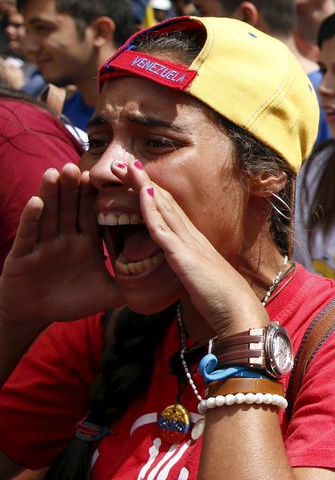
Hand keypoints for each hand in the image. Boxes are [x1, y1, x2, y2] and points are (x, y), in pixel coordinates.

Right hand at [0, 163, 122, 325]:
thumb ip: (132, 285)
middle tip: (84, 166)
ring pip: (50, 213)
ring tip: (59, 171)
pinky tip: (37, 201)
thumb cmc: (69, 301)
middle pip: (72, 207)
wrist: (34, 314)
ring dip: (54, 192)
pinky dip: (33, 217)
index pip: (94, 214)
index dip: (101, 197)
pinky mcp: (23, 254)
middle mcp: (65, 237)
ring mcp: (43, 243)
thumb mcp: (106, 293)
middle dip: (77, 187)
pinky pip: (29, 233)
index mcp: (85, 242)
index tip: (113, 177)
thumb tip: (165, 284)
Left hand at [113, 162, 268, 336]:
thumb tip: (183, 273)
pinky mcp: (184, 255)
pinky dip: (151, 210)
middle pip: (163, 202)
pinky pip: (163, 229)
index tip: (135, 179)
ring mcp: (188, 243)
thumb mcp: (200, 281)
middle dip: (141, 181)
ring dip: (142, 186)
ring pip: (161, 208)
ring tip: (124, 167)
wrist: (238, 310)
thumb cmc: (221, 301)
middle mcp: (192, 236)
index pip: (169, 211)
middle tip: (121, 164)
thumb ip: (190, 272)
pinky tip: (141, 194)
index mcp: (195, 243)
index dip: (151, 193)